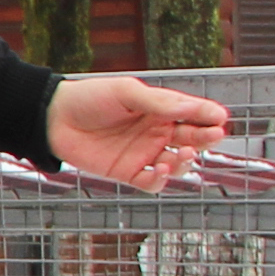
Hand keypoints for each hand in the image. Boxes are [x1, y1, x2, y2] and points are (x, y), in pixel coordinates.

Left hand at [48, 75, 230, 189]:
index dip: (209, 116)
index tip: (220, 117)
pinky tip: (160, 169)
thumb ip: (157, 102)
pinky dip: (161, 180)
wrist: (54, 118)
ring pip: (177, 164)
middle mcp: (156, 131)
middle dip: (206, 138)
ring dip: (186, 162)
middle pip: (192, 138)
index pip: (193, 113)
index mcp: (160, 109)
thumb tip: (190, 108)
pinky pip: (153, 182)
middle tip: (214, 136)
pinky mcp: (128, 172)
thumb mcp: (126, 93)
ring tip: (184, 153)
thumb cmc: (90, 98)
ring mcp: (143, 153)